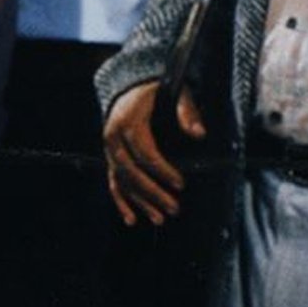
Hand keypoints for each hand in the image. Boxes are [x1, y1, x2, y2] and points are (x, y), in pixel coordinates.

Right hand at [103, 80, 205, 226]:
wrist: (130, 87)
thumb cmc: (157, 91)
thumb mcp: (175, 93)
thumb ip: (187, 112)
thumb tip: (199, 134)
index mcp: (128, 121)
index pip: (144, 151)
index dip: (162, 170)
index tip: (181, 184)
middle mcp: (113, 136)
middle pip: (131, 170)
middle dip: (152, 192)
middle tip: (174, 208)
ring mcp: (109, 149)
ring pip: (121, 180)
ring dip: (140, 201)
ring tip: (160, 218)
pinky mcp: (110, 158)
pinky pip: (112, 182)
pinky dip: (120, 202)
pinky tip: (131, 219)